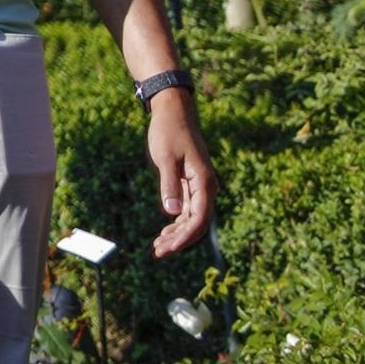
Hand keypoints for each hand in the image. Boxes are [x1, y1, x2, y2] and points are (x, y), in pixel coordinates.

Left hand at [146, 92, 216, 256]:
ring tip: (158, 247)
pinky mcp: (191, 183)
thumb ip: (170, 184)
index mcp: (204, 182)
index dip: (184, 237)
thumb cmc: (169, 131)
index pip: (199, 219)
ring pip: (192, 218)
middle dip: (179, 240)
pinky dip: (177, 222)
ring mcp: (199, 186)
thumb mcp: (166, 157)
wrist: (173, 111)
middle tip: (158, 252)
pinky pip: (188, 209)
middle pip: (197, 223)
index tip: (168, 248)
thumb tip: (173, 212)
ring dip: (177, 234)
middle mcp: (206, 187)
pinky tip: (165, 231)